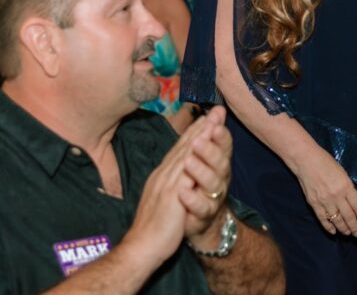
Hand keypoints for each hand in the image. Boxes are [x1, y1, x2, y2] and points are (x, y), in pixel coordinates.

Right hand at [124, 113, 216, 267]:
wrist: (141, 247)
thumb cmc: (152, 228)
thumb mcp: (163, 201)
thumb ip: (171, 187)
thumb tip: (180, 178)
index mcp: (162, 177)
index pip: (179, 150)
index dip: (193, 133)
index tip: (206, 118)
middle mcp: (164, 175)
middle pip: (184, 146)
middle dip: (201, 127)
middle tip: (215, 110)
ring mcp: (167, 182)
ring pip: (185, 153)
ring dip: (200, 135)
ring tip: (213, 119)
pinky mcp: (172, 194)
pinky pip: (185, 171)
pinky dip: (194, 155)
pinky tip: (204, 144)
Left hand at [178, 106, 232, 249]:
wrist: (196, 222)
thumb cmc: (198, 185)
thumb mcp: (202, 158)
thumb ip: (206, 136)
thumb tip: (215, 110)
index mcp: (218, 163)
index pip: (224, 146)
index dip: (221, 135)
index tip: (215, 124)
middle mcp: (220, 178)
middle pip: (220, 163)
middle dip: (210, 150)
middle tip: (198, 141)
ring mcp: (213, 197)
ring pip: (212, 183)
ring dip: (200, 170)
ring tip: (188, 161)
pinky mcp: (203, 216)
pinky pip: (201, 207)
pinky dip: (192, 199)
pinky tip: (183, 192)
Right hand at [293, 147, 356, 237]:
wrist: (306, 160)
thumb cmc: (326, 162)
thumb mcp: (343, 173)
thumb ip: (348, 188)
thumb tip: (352, 202)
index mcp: (346, 186)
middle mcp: (337, 196)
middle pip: (349, 216)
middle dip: (354, 227)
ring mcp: (325, 201)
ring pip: (337, 220)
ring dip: (343, 229)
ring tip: (348, 233)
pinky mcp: (314, 204)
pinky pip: (323, 219)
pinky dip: (328, 227)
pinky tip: (333, 231)